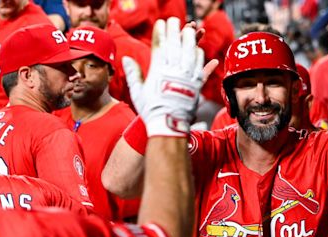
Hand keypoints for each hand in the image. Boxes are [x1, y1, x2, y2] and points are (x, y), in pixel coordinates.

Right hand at [123, 17, 214, 136]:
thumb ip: (133, 74)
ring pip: (190, 52)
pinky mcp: (196, 85)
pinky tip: (199, 50)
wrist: (168, 125)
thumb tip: (126, 59)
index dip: (160, 33)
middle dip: (174, 30)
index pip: (160, 46)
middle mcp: (173, 71)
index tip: (160, 23)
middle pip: (175, 45)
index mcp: (158, 71)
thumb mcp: (137, 92)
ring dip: (190, 39)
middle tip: (173, 20)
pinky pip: (201, 67)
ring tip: (190, 28)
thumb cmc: (151, 110)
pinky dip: (200, 57)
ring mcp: (186, 77)